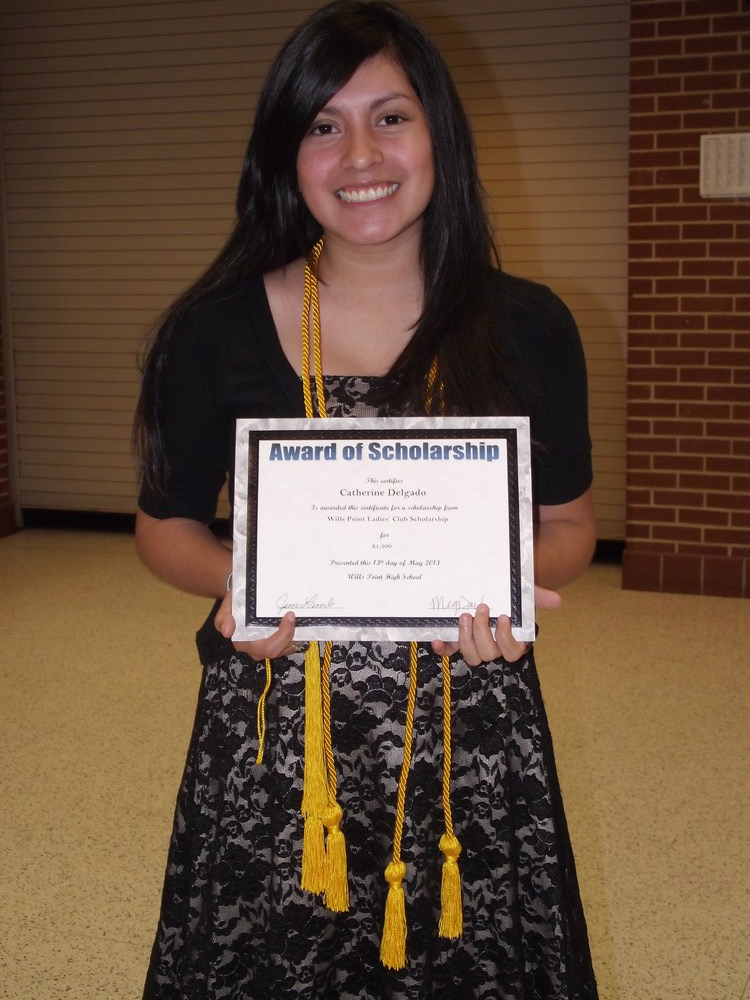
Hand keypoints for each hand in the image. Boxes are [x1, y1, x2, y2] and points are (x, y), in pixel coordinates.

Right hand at [213, 590, 299, 660]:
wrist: (240, 597)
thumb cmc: (234, 603)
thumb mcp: (226, 607)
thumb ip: (223, 618)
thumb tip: (227, 632)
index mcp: (244, 643)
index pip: (267, 648)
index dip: (282, 636)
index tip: (289, 616)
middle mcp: (256, 649)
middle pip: (278, 651)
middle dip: (290, 636)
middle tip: (295, 616)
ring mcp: (266, 647)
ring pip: (285, 649)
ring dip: (295, 637)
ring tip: (300, 621)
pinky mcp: (274, 643)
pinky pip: (288, 645)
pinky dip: (296, 636)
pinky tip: (299, 625)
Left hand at [431, 586, 560, 665]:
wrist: (491, 589)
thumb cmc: (510, 596)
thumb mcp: (523, 593)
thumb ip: (538, 597)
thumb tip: (558, 600)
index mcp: (514, 641)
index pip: (513, 652)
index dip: (506, 638)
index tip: (503, 617)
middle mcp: (495, 649)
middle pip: (489, 654)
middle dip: (482, 633)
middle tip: (481, 608)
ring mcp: (475, 647)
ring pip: (472, 657)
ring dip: (466, 638)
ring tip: (464, 616)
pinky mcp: (458, 643)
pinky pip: (450, 653)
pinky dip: (444, 648)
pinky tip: (438, 638)